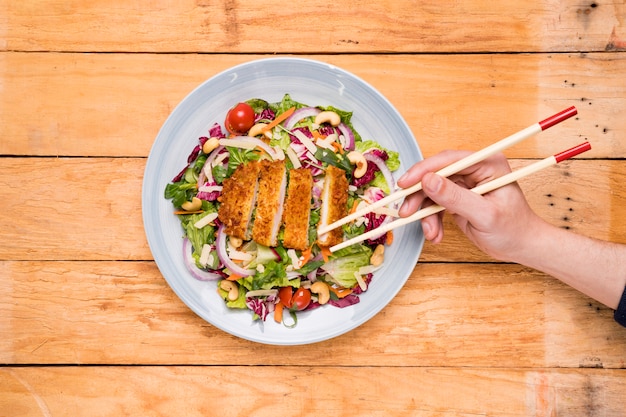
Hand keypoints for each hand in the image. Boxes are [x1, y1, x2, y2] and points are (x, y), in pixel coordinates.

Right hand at [397, 150, 542, 261]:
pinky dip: (431, 220)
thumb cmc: (513, 229)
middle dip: (419, 195)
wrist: (521, 246)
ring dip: (424, 213)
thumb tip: (428, 181)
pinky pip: (435, 204)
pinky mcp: (457, 198)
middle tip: (406, 212)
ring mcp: (464, 184)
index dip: (424, 170)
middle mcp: (474, 169)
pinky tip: (436, 234)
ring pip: (431, 191)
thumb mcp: (484, 215)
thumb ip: (455, 197)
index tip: (405, 184)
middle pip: (435, 174)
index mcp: (487, 164)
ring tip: (429, 232)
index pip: (449, 160)